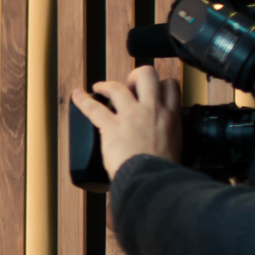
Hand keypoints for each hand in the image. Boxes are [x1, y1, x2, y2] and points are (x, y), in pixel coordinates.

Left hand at [71, 65, 182, 179]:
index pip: (170, 86)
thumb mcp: (177, 149)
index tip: (152, 89)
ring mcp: (131, 116)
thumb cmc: (163, 171)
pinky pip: (93, 108)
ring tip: (100, 87)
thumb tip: (165, 144)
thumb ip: (169, 138)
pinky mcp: (112, 126)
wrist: (153, 179)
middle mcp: (152, 110)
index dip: (160, 83)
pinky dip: (82, 101)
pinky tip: (77, 96)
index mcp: (170, 117)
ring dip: (107, 85)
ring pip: (118, 87)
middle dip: (136, 74)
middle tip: (129, 83)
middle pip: (146, 75)